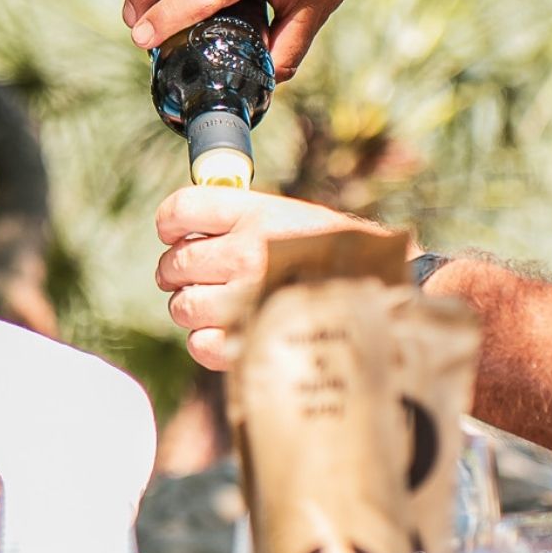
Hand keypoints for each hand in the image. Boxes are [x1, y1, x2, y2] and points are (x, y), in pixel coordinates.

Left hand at [154, 185, 392, 370]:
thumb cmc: (333, 255)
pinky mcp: (250, 339)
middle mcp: (246, 252)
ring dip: (190, 307)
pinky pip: (199, 343)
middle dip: (176, 272)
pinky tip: (228, 331)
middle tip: (192, 277)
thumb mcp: (291, 216)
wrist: (382, 295)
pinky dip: (205, 340)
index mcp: (255, 214)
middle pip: (176, 262)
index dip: (169, 223)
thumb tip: (188, 229)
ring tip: (215, 304)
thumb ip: (241, 218)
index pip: (181, 210)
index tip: (173, 232)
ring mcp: (245, 297)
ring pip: (182, 306)